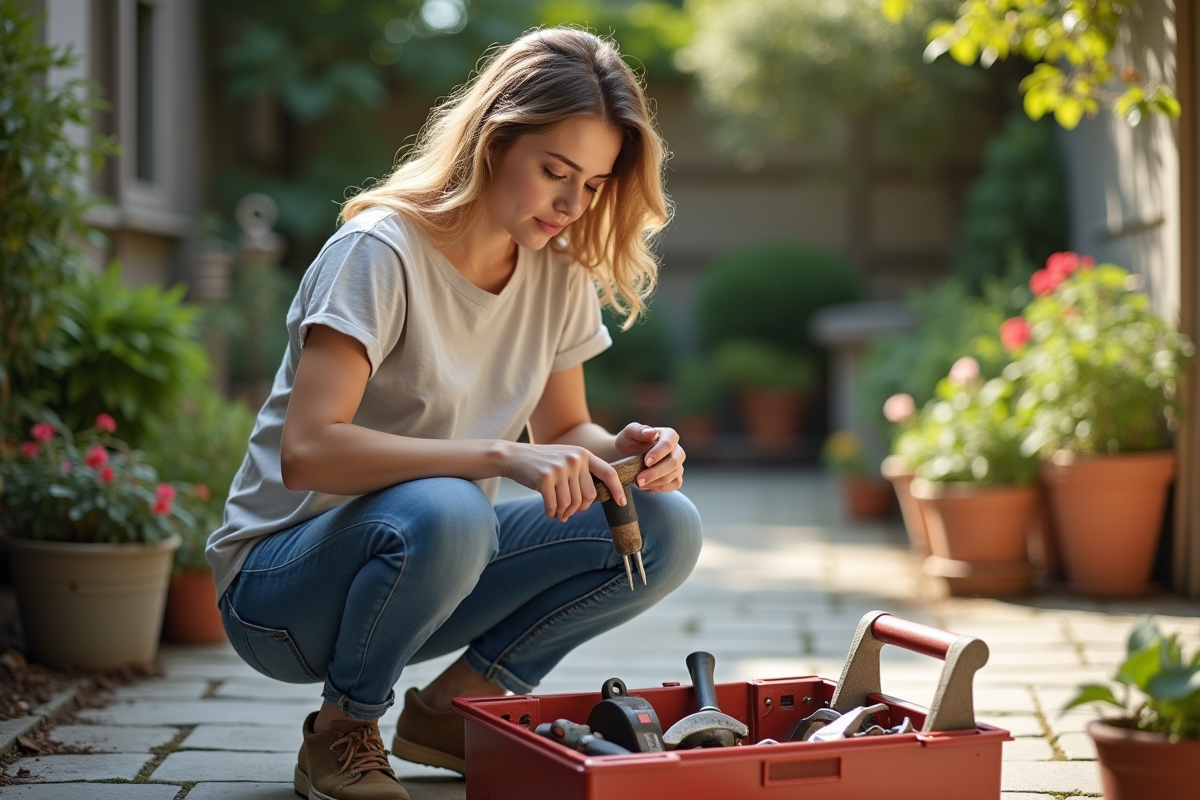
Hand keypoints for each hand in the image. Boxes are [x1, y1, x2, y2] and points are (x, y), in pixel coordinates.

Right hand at [504, 443, 625, 521]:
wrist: (514, 456)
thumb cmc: (542, 463)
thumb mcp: (566, 461)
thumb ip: (581, 475)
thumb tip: (592, 502)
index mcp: (583, 454)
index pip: (608, 473)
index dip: (617, 489)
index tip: (622, 503)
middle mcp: (575, 459)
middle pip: (589, 496)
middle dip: (580, 509)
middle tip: (569, 513)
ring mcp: (560, 468)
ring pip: (571, 503)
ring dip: (564, 512)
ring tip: (557, 512)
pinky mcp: (545, 478)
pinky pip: (555, 505)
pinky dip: (552, 512)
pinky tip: (548, 510)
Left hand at [614, 423, 684, 492]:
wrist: (624, 456)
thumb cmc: (628, 442)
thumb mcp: (628, 433)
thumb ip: (638, 430)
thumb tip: (652, 432)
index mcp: (668, 435)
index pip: (669, 443)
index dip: (659, 453)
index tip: (646, 462)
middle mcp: (676, 449)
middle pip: (673, 462)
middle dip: (656, 472)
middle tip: (639, 480)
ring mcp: (678, 464)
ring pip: (674, 475)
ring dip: (655, 482)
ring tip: (638, 483)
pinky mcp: (675, 477)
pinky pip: (675, 484)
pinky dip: (661, 488)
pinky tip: (647, 487)